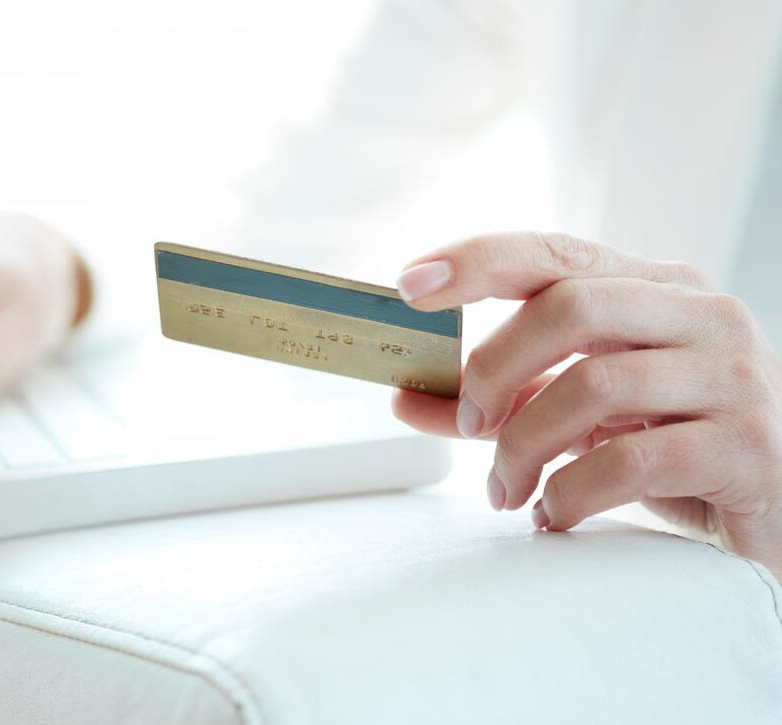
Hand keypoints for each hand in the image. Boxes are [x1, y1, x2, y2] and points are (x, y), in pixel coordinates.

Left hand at [392, 232, 781, 577]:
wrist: (776, 515)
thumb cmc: (670, 452)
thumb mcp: (578, 416)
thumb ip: (499, 402)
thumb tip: (406, 396)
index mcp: (656, 288)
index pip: (555, 252)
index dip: (476, 262)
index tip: (409, 285)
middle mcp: (701, 315)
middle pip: (568, 307)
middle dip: (494, 367)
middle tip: (469, 423)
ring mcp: (733, 377)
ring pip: (594, 385)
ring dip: (523, 446)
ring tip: (506, 488)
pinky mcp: (748, 447)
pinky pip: (630, 463)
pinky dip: (569, 494)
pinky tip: (553, 515)